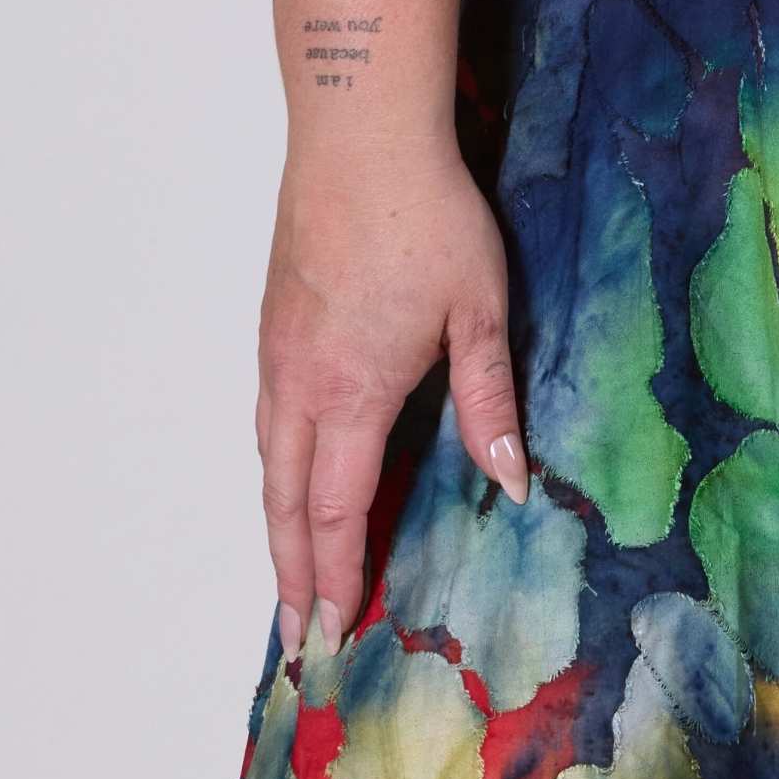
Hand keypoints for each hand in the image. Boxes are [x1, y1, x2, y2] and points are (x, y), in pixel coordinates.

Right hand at [255, 143, 526, 666]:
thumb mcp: (481, 311)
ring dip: (277, 527)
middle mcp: (301, 384)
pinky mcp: (274, 325)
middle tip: (297, 641)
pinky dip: (274, 472)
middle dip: (291, 576)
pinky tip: (291, 480)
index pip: (334, 510)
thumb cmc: (429, 218)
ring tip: (291, 577)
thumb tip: (511, 484)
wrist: (360, 137)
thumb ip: (490, 403)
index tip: (332, 632)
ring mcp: (278, 354)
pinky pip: (267, 421)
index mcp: (352, 392)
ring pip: (267, 463)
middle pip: (284, 503)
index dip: (334, 575)